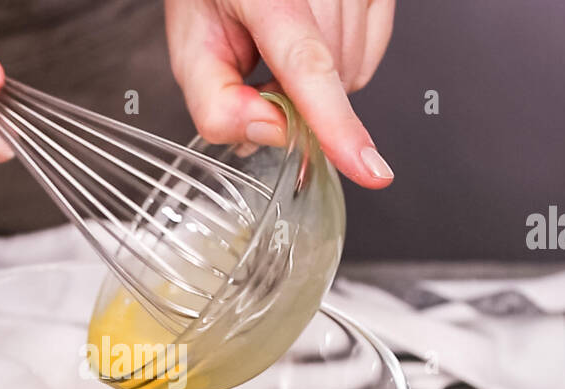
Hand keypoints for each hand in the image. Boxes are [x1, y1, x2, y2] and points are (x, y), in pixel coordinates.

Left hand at [165, 0, 394, 187]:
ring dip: (318, 84)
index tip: (366, 167)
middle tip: (260, 73)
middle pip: (330, 78)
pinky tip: (310, 45)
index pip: (306, 64)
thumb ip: (217, 104)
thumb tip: (272, 133)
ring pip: (354, 73)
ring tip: (281, 50)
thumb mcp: (193, 51)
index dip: (336, 123)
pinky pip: (370, 55)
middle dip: (295, 99)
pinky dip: (341, 66)